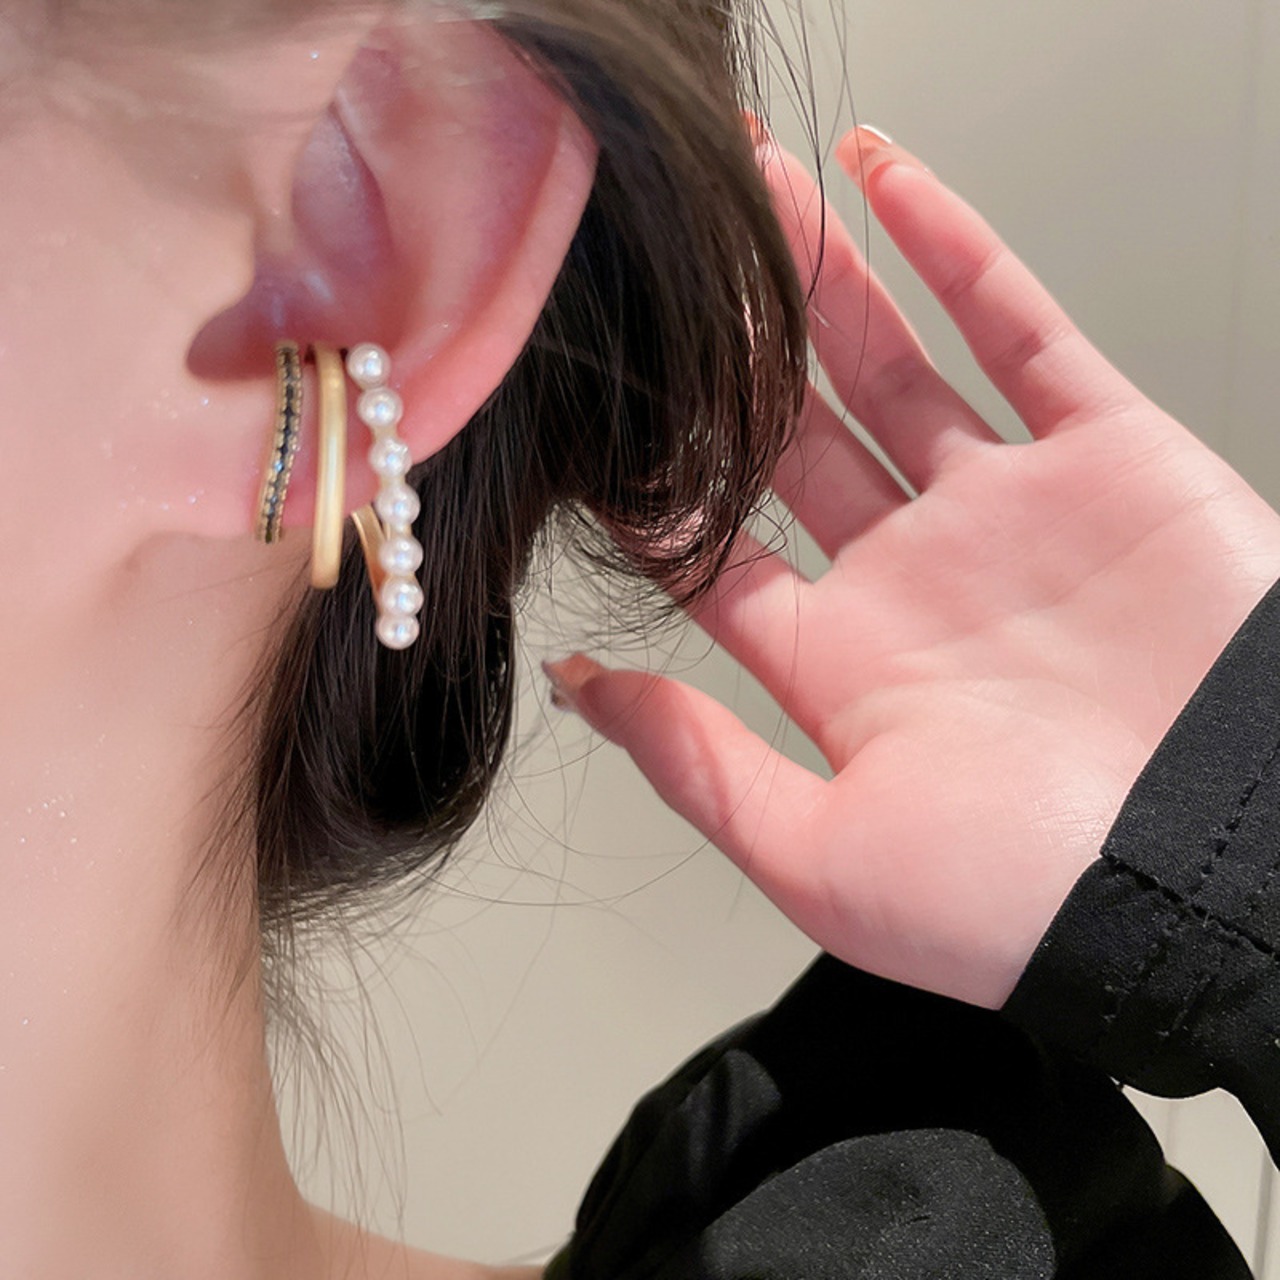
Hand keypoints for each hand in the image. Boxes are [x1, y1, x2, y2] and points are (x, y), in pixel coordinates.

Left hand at [546, 127, 1279, 1009]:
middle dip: (729, 355)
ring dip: (821, 278)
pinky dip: (952, 247)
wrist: (1223, 889)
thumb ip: (696, 765)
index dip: (652, 485)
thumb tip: (585, 690)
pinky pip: (1020, 325)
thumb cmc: (1027, 906)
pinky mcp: (1110, 459)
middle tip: (668, 272)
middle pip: (793, 439)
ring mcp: (1009, 512)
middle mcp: (917, 580)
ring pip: (892, 364)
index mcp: (844, 666)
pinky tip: (882, 182)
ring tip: (753, 196)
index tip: (597, 418)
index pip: (717, 554)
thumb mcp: (822, 859)